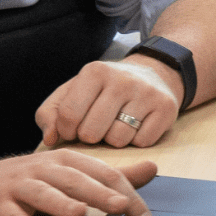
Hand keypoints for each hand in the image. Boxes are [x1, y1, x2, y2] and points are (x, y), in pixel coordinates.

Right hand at [0, 149, 156, 215]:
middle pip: (74, 179)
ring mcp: (18, 186)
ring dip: (61, 202)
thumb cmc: (27, 182)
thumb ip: (109, 174)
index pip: (100, 172)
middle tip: (121, 205)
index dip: (126, 193)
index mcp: (63, 160)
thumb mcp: (68, 173)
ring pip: (42, 192)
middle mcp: (42, 169)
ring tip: (79, 213)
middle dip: (98, 192)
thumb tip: (153, 167)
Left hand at [37, 57, 181, 148]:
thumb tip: (50, 139)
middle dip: (90, 136)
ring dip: (113, 140)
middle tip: (97, 126)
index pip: (69, 115)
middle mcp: (120, 80)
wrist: (152, 74)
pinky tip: (136, 126)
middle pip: (92, 132)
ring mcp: (146, 93)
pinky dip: (136, 141)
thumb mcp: (72, 92)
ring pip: (118, 140)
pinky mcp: (166, 108)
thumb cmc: (103, 89)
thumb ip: (50, 114)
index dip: (67, 130)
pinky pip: (142, 143)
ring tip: (116, 124)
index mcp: (93, 71)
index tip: (72, 129)